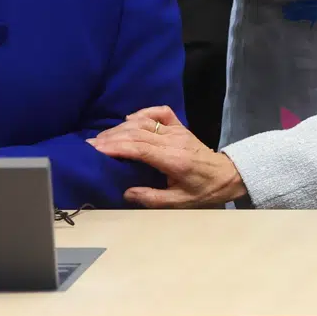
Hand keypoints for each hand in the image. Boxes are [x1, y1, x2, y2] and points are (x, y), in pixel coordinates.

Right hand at [87, 106, 245, 207]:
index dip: (116, 146)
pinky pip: (160, 112)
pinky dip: (142, 113)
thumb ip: (152, 198)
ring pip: (144, 122)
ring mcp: (177, 130)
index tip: (96, 148)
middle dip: (112, 137)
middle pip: (137, 132)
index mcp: (173, 159)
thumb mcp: (179, 203)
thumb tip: (126, 193)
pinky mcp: (180, 126)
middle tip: (90, 144)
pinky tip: (128, 120)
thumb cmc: (202, 191)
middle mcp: (174, 140)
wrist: (226, 175)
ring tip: (103, 137)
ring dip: (122, 127)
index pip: (140, 147)